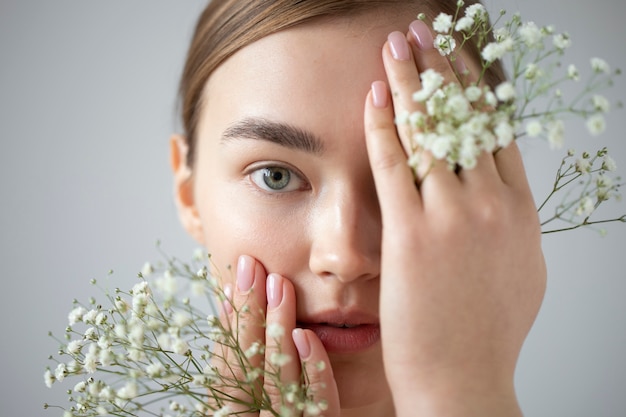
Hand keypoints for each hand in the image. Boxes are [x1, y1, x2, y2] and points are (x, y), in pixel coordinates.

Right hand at [211, 255, 339, 415]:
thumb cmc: (266, 414)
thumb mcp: (245, 400)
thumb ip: (240, 366)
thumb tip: (231, 306)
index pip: (225, 370)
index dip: (228, 325)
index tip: (231, 282)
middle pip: (248, 370)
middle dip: (249, 314)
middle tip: (251, 267)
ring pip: (279, 382)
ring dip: (277, 328)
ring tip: (279, 285)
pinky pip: (319, 405)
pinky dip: (313, 369)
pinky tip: (306, 335)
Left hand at [364, 21, 546, 416]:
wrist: (464, 378)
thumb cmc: (486, 332)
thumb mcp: (517, 271)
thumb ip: (507, 225)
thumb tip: (496, 193)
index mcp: (519, 210)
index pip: (497, 129)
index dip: (476, 86)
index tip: (459, 57)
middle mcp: (492, 204)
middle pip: (467, 117)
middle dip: (443, 67)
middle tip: (424, 31)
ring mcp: (453, 217)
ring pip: (432, 130)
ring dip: (411, 81)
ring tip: (396, 45)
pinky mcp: (412, 235)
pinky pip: (395, 163)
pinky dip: (383, 124)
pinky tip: (373, 94)